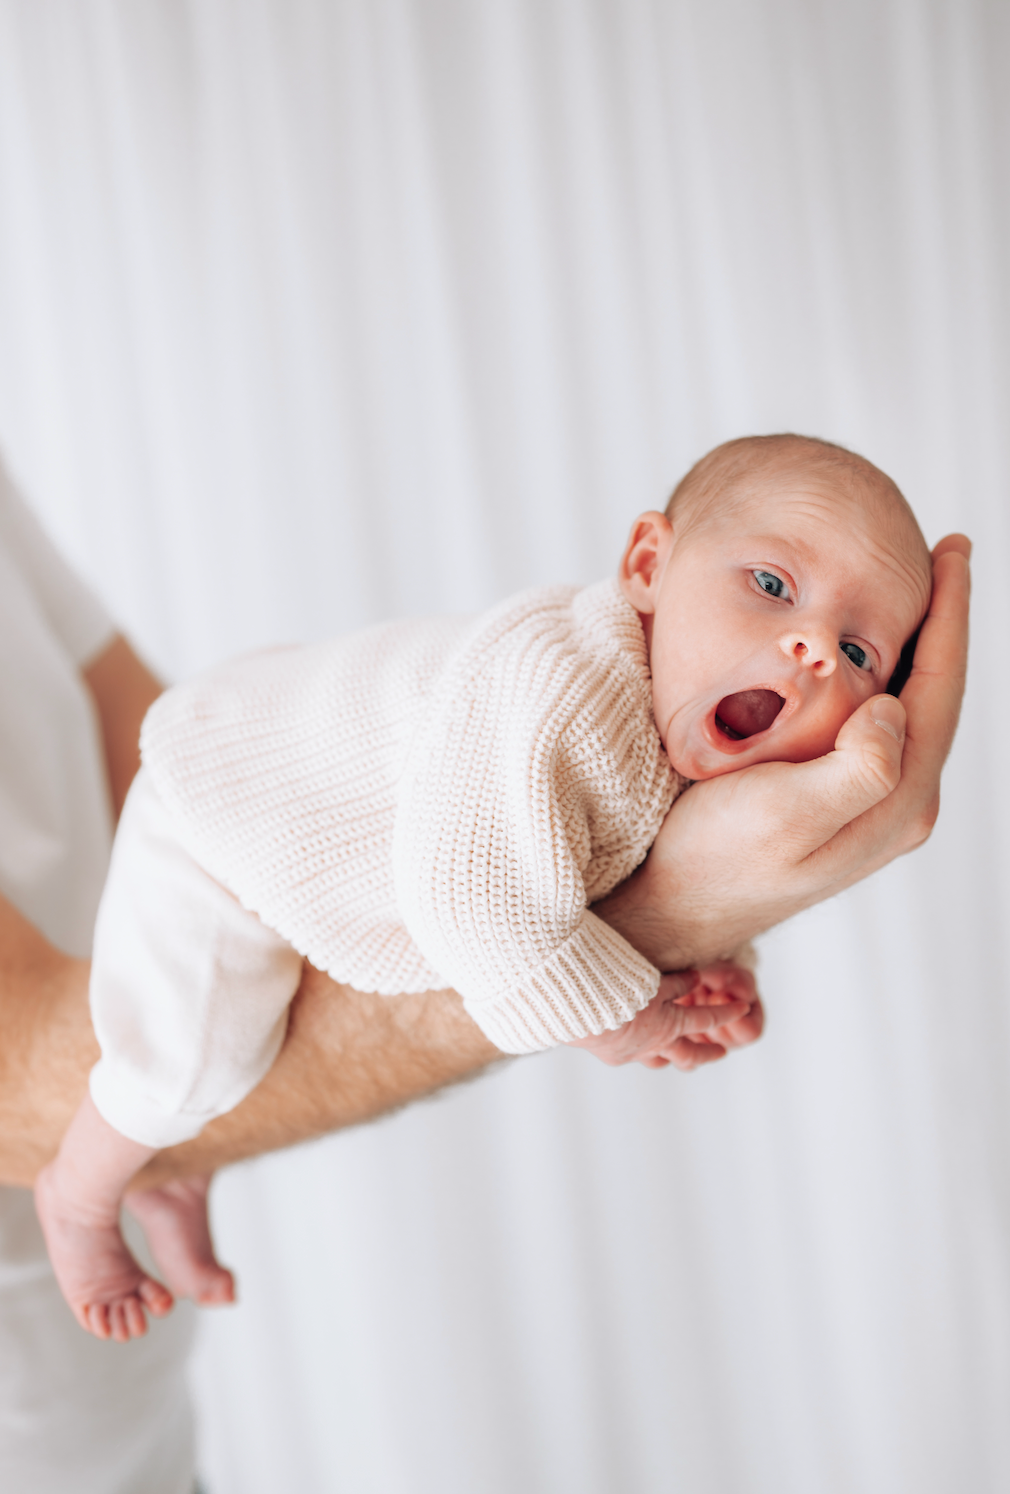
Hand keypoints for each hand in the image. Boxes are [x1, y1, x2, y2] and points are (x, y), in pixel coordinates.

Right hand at [568, 961, 759, 1071]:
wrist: (576, 1009)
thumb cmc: (614, 988)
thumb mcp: (651, 980)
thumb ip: (676, 983)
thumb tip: (695, 979)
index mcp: (668, 1025)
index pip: (705, 1019)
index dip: (727, 1013)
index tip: (744, 1008)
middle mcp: (654, 1044)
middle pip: (688, 1055)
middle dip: (706, 1053)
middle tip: (720, 1052)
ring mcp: (632, 1053)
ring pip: (659, 1060)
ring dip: (671, 1057)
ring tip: (677, 1054)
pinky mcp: (609, 1054)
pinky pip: (633, 1055)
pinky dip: (640, 1049)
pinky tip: (634, 1042)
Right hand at [596, 535, 969, 968]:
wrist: (678, 904)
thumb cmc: (716, 856)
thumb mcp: (783, 815)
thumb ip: (855, 769)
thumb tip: (895, 710)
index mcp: (897, 801)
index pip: (941, 688)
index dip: (950, 614)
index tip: (952, 547)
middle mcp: (897, 804)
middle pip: (936, 693)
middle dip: (941, 621)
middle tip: (939, 551)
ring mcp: (871, 805)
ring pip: (909, 706)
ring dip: (911, 644)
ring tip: (908, 586)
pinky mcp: (840, 801)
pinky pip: (878, 723)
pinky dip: (878, 673)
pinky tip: (859, 651)